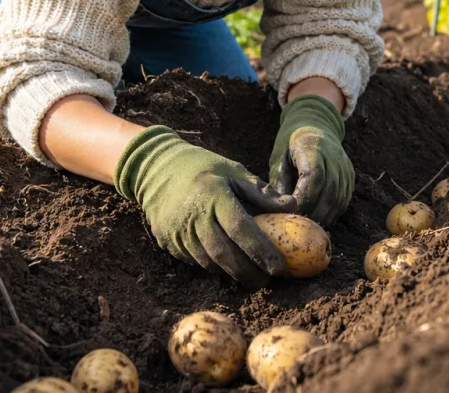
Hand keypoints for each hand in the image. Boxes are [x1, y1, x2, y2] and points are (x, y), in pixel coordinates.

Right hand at [114, 126, 290, 285]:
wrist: (155, 168)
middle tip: (267, 280)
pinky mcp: (168, 242)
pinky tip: (228, 265)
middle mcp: (194, 216)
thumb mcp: (234, 171)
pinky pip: (195, 260)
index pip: (242, 229)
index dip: (262, 251)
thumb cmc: (203, 167)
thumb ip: (261, 192)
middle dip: (249, 272)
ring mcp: (178, 231)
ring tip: (252, 275)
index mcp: (214, 195)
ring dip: (232, 272)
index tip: (280, 267)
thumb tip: (293, 207)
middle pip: (225, 254)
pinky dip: (214, 266)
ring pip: (209, 262)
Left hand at [269, 94, 354, 223]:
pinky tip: (318, 219)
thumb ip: (279, 181)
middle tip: (297, 225)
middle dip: (312, 212)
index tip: (291, 212)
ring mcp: (345, 168)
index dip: (304, 198)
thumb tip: (278, 210)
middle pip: (329, 192)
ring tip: (307, 226)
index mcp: (314, 147)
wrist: (316, 125)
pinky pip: (343, 201)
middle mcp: (335, 157)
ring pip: (338, 199)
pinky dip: (331, 213)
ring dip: (322, 216)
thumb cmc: (290, 143)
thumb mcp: (279, 157)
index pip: (315, 177)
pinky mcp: (350, 177)